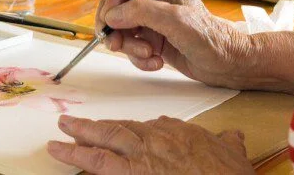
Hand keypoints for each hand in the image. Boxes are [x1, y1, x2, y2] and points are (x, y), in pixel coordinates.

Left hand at [48, 115, 253, 174]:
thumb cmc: (227, 170)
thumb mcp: (230, 149)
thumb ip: (227, 141)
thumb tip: (233, 136)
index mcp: (176, 131)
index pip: (148, 128)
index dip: (131, 132)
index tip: (123, 134)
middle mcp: (155, 137)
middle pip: (119, 129)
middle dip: (94, 127)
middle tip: (72, 123)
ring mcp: (142, 154)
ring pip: (105, 139)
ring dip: (80, 135)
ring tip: (60, 134)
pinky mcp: (133, 172)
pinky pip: (100, 164)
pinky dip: (80, 158)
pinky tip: (64, 154)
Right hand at [95, 0, 252, 88]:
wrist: (225, 64)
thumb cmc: (209, 37)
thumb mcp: (175, 20)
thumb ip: (141, 12)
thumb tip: (111, 15)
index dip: (112, 0)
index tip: (110, 21)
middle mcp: (153, 0)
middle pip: (116, 7)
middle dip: (115, 28)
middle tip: (116, 44)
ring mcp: (151, 22)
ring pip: (120, 30)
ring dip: (129, 47)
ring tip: (149, 55)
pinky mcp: (152, 41)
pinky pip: (131, 48)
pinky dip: (138, 59)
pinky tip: (156, 63)